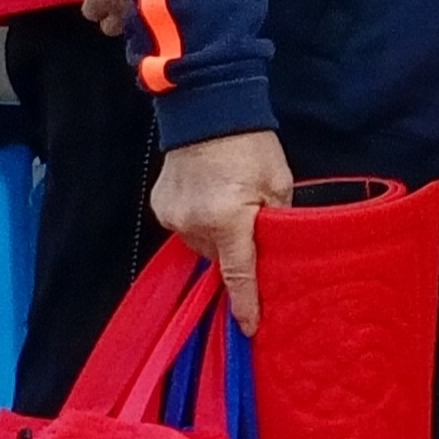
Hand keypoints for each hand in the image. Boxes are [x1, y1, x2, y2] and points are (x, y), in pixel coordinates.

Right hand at [152, 128, 295, 331]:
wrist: (208, 110)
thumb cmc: (251, 146)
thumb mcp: (278, 185)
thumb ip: (277, 223)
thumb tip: (276, 253)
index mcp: (228, 220)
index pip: (239, 274)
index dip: (246, 303)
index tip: (250, 328)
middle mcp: (194, 223)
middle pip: (219, 259)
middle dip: (236, 253)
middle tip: (251, 231)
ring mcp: (172, 215)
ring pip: (201, 246)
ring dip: (217, 237)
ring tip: (230, 206)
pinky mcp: (160, 206)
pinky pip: (185, 228)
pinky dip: (200, 223)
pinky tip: (212, 199)